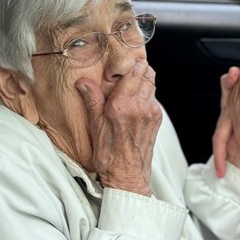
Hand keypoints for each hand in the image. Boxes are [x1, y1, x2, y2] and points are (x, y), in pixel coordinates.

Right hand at [76, 60, 160, 195]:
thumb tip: (83, 82)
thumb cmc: (109, 156)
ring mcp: (151, 113)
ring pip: (152, 84)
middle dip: (137, 69)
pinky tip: (133, 101)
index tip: (121, 63)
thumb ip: (92, 100)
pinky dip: (145, 94)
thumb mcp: (94, 126)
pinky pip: (153, 98)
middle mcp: (140, 107)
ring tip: (128, 86)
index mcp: (122, 106)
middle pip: (147, 74)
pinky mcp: (156, 120)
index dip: (129, 63)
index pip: (134, 72)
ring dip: (142, 80)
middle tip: (125, 71)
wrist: (128, 176)